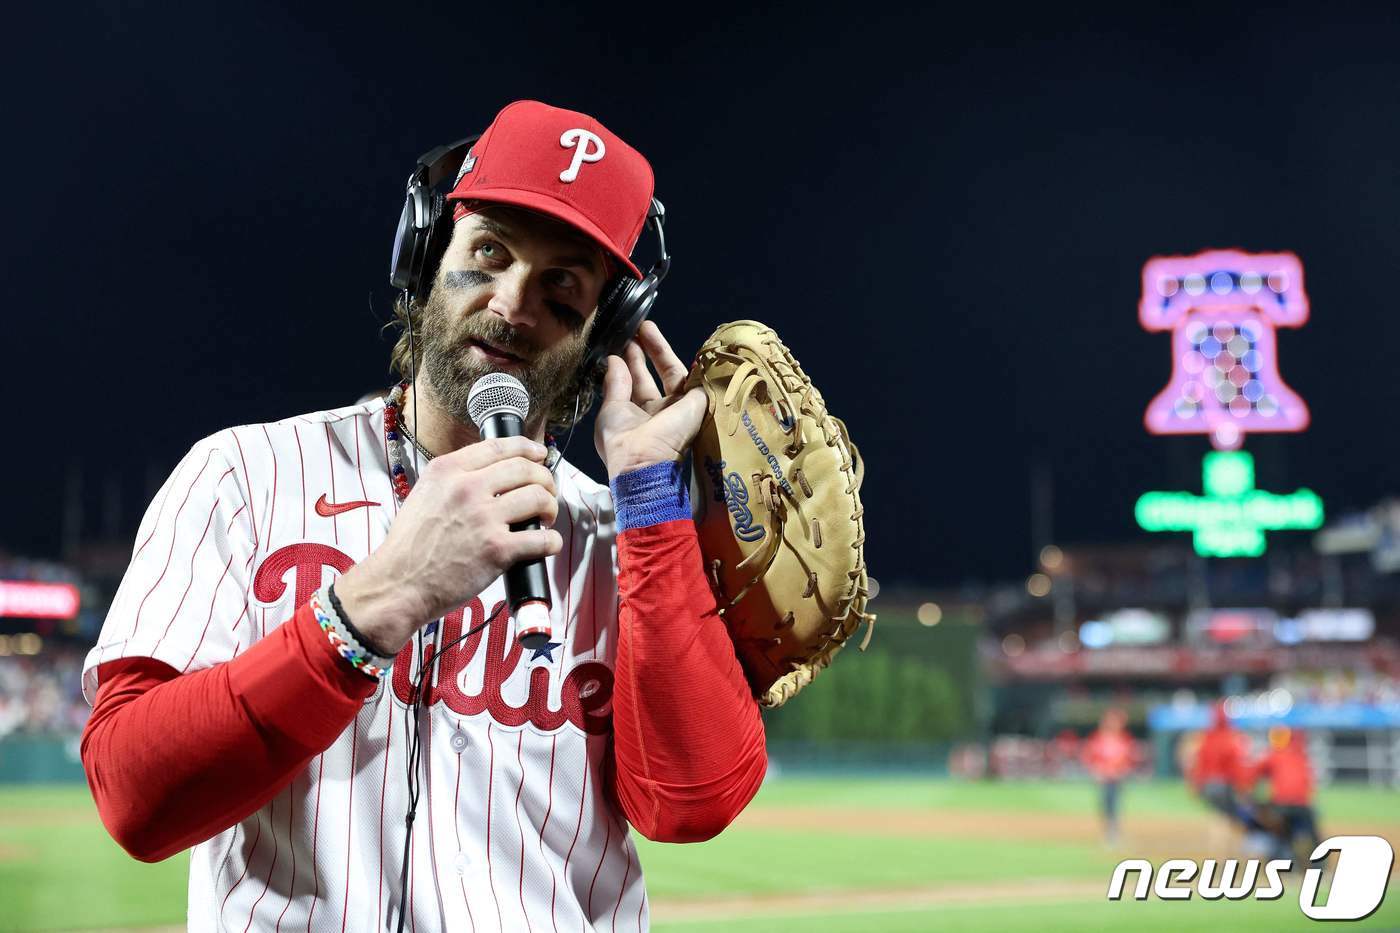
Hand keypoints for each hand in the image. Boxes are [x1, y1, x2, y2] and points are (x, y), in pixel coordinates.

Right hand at [334, 436, 561, 654]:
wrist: (399, 584)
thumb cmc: (410, 546)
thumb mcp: (424, 494)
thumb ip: (454, 479)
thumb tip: (490, 473)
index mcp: (448, 471)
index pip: (499, 446)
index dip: (528, 448)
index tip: (540, 455)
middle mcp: (467, 488)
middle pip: (525, 469)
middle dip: (545, 479)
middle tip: (547, 493)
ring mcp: (483, 518)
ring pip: (537, 497)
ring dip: (550, 507)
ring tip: (545, 518)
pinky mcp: (496, 549)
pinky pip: (540, 539)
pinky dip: (551, 541)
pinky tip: (547, 544)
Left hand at [595, 320, 707, 477]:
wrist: (643, 461)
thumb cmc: (620, 441)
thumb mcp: (610, 410)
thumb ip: (615, 384)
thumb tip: (614, 359)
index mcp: (638, 416)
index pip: (636, 384)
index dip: (630, 363)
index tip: (622, 344)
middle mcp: (660, 411)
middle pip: (654, 375)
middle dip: (644, 352)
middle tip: (635, 330)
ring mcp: (679, 406)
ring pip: (672, 372)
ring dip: (659, 349)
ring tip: (646, 327)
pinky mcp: (696, 403)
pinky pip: (694, 377)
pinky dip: (685, 360)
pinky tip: (677, 343)